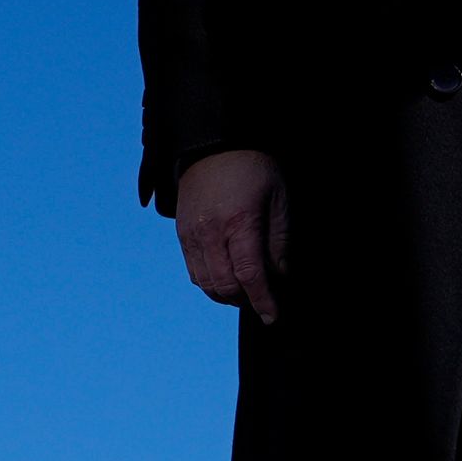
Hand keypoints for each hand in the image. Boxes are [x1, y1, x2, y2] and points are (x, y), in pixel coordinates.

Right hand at [176, 148, 288, 324]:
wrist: (213, 144)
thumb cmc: (253, 168)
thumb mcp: (278, 200)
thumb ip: (279, 242)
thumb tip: (279, 277)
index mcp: (239, 222)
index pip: (250, 275)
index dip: (263, 301)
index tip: (273, 316)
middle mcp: (210, 232)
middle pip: (225, 286)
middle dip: (246, 300)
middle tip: (263, 299)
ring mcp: (191, 234)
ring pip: (206, 284)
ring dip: (227, 296)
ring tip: (245, 291)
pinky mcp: (182, 234)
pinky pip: (193, 271)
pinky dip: (210, 283)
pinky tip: (226, 278)